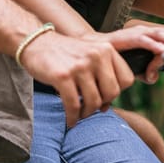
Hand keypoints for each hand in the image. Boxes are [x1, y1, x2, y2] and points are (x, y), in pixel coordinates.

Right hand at [17, 31, 133, 125]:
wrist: (36, 42)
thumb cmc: (64, 54)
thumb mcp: (90, 54)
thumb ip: (103, 74)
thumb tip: (107, 106)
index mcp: (106, 49)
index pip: (127, 79)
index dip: (117, 92)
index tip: (105, 97)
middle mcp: (96, 55)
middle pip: (112, 93)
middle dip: (102, 104)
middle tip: (91, 107)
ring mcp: (80, 66)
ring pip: (93, 102)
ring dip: (86, 113)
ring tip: (80, 114)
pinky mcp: (63, 76)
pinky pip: (74, 106)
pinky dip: (73, 117)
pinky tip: (71, 120)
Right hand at [98, 24, 163, 83]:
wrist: (92, 49)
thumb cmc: (113, 56)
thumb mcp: (134, 65)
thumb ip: (144, 71)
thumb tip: (153, 78)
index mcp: (147, 35)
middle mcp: (143, 31)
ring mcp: (136, 33)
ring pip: (160, 35)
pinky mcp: (127, 37)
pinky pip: (145, 40)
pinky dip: (155, 46)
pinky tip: (163, 52)